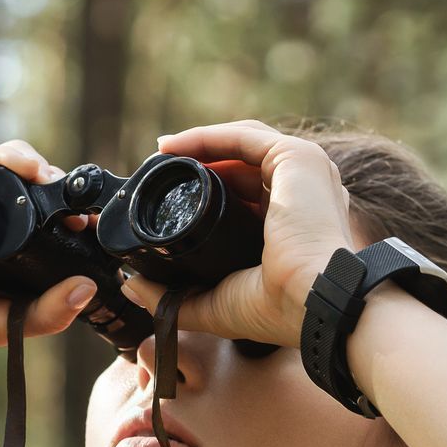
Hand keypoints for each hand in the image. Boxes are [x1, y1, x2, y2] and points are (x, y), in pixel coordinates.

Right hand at [0, 140, 102, 356]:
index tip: (95, 227)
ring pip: (10, 167)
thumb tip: (88, 290)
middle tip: (82, 205)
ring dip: (40, 169)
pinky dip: (9, 157)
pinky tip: (28, 169)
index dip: (73, 219)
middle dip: (61, 191)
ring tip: (55, 183)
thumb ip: (44, 314)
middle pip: (32, 189)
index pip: (46, 222)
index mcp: (2, 246)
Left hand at [104, 120, 357, 347]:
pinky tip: (174, 147)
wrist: (314, 303)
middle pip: (243, 166)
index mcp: (295, 225)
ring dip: (200, 145)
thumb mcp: (216, 303)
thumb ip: (175, 297)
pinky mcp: (297, 157)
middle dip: (199, 165)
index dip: (207, 191)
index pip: (248, 194)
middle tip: (159, 171)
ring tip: (162, 153)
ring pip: (243, 145)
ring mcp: (305, 173)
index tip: (168, 195)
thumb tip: (132, 286)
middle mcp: (304, 193)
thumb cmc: (279, 310)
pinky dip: (207, 137)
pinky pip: (243, 136)